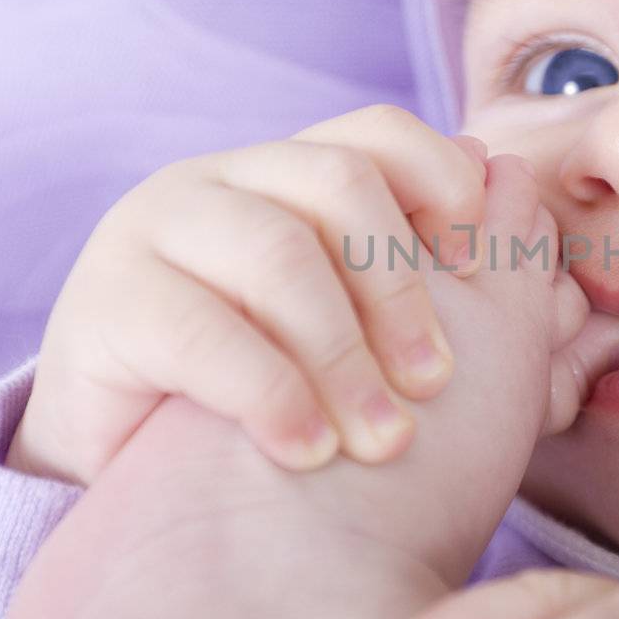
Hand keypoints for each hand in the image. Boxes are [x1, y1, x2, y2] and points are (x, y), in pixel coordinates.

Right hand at [8, 103, 491, 484]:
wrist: (141, 485)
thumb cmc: (284, 404)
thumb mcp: (366, 328)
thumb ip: (444, 265)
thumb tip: (513, 178)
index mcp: (289, 176)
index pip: (379, 133)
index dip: (444, 184)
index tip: (478, 271)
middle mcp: (220, 184)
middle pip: (338, 182)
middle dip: (401, 286)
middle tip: (435, 384)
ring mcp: (154, 234)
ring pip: (277, 251)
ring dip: (345, 355)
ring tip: (380, 440)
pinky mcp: (106, 305)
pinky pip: (201, 330)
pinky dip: (271, 394)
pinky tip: (307, 452)